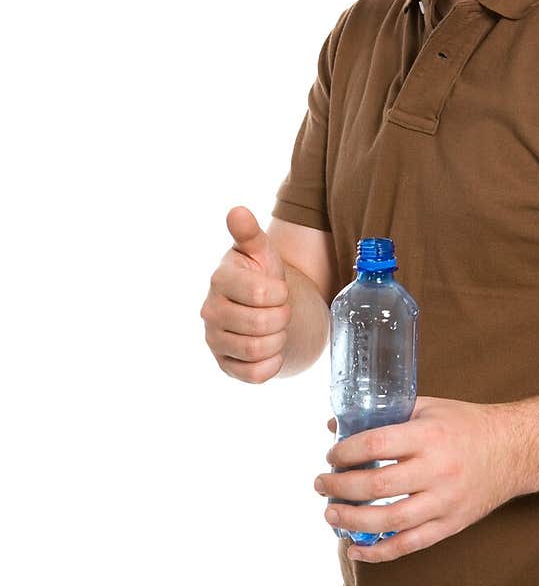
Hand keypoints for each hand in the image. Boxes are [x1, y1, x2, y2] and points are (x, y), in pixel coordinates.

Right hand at [200, 206, 291, 382]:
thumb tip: (237, 211)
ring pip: (257, 350)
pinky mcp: (224, 365)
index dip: (280, 293)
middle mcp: (211, 311)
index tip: (278, 290)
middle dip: (282, 318)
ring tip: (276, 328)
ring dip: (278, 340)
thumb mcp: (261, 252)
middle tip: (281, 311)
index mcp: (220, 280)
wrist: (267, 309)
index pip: (260, 293)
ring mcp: (215, 340)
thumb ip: (250, 233)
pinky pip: (254, 374)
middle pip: (260, 325)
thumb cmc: (263, 276)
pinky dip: (272, 364)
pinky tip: (272, 349)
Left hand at [314, 396, 516, 561]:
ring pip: (389, 520)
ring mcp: (445, 501)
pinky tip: (355, 549)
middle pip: (377, 485)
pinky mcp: (451, 524)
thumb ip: (385, 413)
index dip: (345, 452)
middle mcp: (437, 470)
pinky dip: (378, 552)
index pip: (376, 444)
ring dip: (352, 520)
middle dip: (340, 487)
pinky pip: (410, 545)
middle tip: (321, 485)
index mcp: (430, 436)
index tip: (332, 456)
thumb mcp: (429, 408)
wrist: (515, 450)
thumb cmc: (467, 425)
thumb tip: (336, 424)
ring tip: (330, 514)